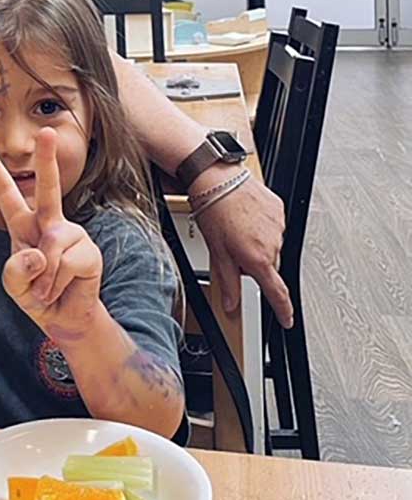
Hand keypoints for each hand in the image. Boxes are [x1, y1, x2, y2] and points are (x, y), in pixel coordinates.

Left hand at [0, 128, 102, 340]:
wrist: (63, 318)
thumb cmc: (36, 295)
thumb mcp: (14, 285)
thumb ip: (16, 270)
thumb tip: (39, 253)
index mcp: (24, 225)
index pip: (7, 194)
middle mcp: (49, 223)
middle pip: (48, 187)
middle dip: (48, 159)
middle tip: (48, 131)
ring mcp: (71, 234)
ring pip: (51, 245)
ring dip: (43, 277)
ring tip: (45, 289)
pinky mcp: (88, 251)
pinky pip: (65, 264)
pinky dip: (55, 283)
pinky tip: (61, 289)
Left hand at [194, 173, 293, 328]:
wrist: (217, 179)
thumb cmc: (213, 211)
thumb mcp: (216, 251)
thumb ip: (227, 281)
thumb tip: (231, 304)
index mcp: (257, 258)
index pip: (276, 292)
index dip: (282, 309)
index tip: (287, 320)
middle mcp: (272, 244)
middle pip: (268, 266)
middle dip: (255, 263)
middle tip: (234, 247)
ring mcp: (278, 226)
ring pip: (271, 246)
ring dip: (258, 243)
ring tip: (237, 227)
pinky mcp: (279, 210)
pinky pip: (274, 226)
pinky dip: (262, 226)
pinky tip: (246, 216)